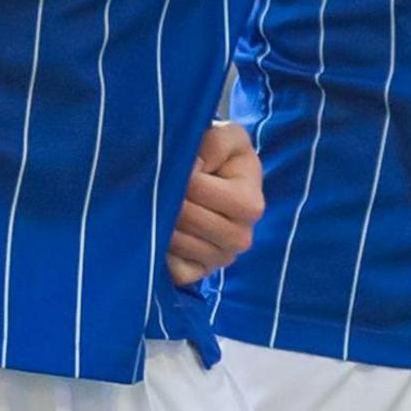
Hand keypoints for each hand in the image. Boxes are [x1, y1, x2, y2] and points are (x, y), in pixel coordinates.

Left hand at [167, 121, 266, 285]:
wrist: (222, 179)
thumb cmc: (222, 156)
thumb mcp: (228, 136)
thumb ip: (214, 142)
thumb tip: (191, 168)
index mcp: (250, 205)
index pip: (197, 188)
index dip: (181, 171)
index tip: (181, 163)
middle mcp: (241, 238)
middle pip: (185, 217)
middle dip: (168, 196)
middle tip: (162, 182)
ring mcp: (221, 259)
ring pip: (176, 241)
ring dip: (160, 220)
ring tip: (161, 203)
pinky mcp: (201, 273)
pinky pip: (173, 268)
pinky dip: (161, 250)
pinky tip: (162, 229)